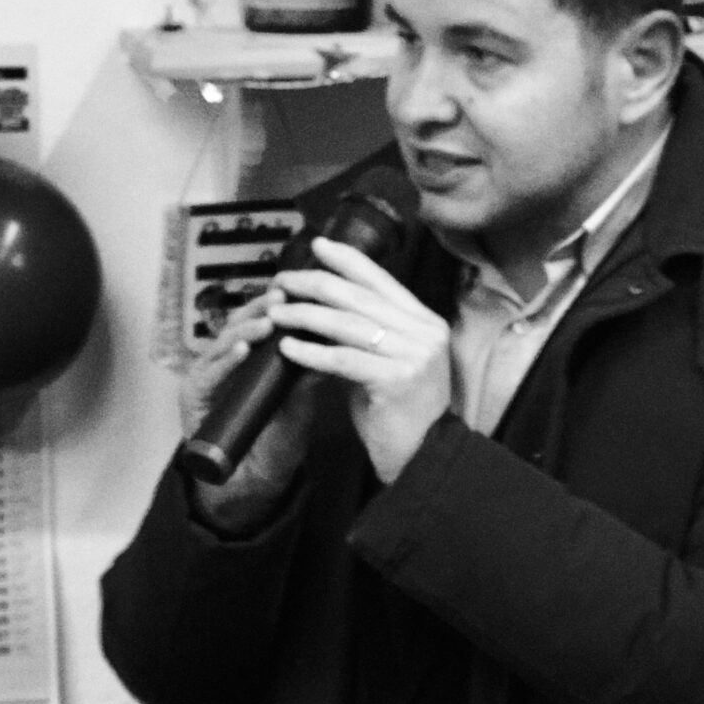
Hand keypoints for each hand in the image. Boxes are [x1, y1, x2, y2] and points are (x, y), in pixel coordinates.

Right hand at [179, 279, 317, 532]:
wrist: (256, 482)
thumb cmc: (276, 439)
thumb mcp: (299, 402)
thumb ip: (309, 375)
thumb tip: (333, 342)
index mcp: (250, 358)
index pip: (262, 320)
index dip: (278, 304)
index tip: (301, 290)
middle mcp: (225, 361)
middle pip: (240, 323)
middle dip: (261, 308)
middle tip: (282, 295)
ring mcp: (207, 376)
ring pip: (223, 342)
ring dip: (245, 329)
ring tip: (268, 321)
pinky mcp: (193, 397)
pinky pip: (208, 373)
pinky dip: (225, 360)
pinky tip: (242, 348)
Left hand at [273, 238, 452, 483]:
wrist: (422, 457)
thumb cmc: (399, 412)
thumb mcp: (387, 362)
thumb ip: (366, 334)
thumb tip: (321, 307)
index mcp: (426, 322)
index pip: (381, 280)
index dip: (347, 260)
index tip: (316, 246)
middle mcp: (425, 333)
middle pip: (359, 297)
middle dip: (314, 285)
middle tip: (282, 282)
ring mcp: (415, 356)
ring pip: (348, 324)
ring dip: (305, 315)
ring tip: (277, 313)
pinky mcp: (397, 380)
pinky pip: (343, 359)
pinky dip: (311, 352)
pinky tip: (288, 347)